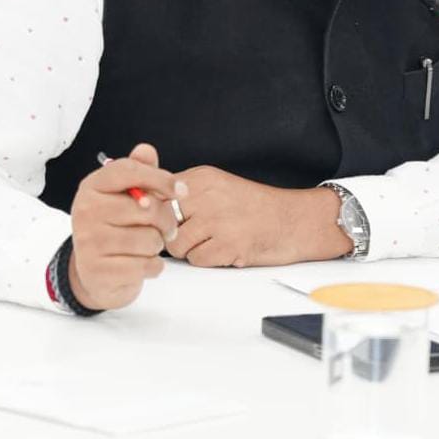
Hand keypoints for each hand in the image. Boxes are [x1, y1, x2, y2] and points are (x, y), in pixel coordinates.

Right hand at [68, 142, 186, 310]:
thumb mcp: (124, 196)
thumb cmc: (115, 227)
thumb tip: (146, 150)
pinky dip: (152, 267)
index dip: (160, 178)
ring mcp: (89, 242)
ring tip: (145, 246)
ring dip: (157, 246)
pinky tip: (139, 264)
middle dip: (166, 220)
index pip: (129, 171)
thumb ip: (139, 171)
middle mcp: (86, 211)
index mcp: (92, 186)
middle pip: (148, 208)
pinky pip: (146, 265)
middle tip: (165, 227)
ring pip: (150, 239)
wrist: (95, 272)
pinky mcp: (99, 271)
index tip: (181, 190)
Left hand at [166, 166, 350, 267]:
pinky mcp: (229, 244)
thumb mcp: (216, 185)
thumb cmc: (252, 207)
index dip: (155, 213)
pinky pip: (196, 260)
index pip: (156, 194)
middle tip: (191, 234)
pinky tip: (225, 250)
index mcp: (202, 177)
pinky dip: (208, 260)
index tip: (163, 221)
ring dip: (190, 250)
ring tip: (211, 242)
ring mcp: (218, 219)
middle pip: (161, 222)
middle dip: (171, 233)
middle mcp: (207, 194)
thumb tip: (146, 203)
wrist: (292, 220)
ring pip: (176, 244)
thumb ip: (183, 192)